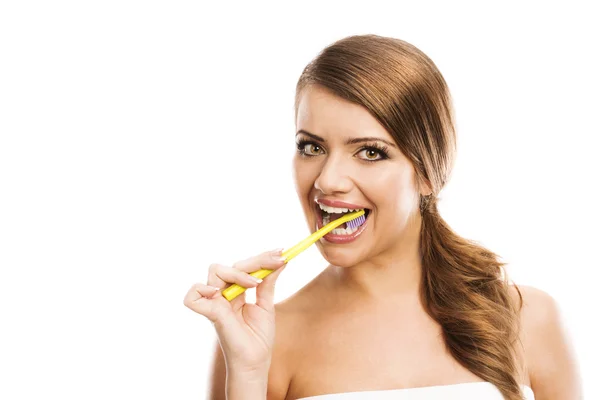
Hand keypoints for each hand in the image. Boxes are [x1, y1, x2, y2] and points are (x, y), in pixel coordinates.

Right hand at [183, 248, 286, 371]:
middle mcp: (223, 294)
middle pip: (231, 265)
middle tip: (277, 261)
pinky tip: (221, 292)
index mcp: (235, 292)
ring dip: (237, 272)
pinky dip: (202, 289)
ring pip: (215, 271)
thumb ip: (268, 282)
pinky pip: (192, 296)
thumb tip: (280, 260)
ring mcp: (215, 303)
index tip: (281, 253)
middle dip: (256, 261)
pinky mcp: (210, 314)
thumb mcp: (266, 304)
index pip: (244, 267)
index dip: (261, 258)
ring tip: (254, 283)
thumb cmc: (258, 338)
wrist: (256, 362)